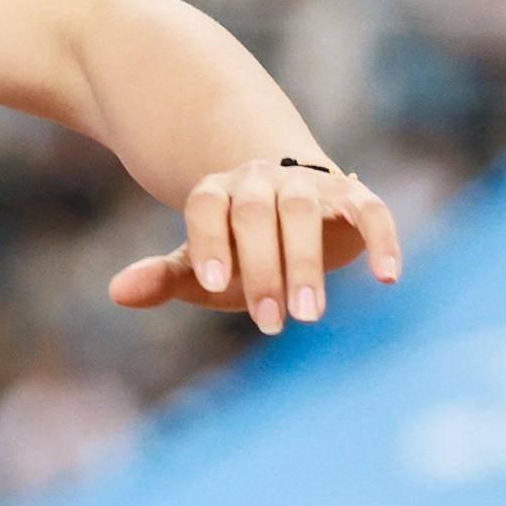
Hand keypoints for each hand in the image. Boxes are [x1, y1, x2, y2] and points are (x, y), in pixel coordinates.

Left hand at [105, 155, 402, 334]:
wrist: (290, 211)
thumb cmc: (237, 250)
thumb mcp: (200, 267)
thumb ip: (163, 278)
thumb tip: (117, 293)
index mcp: (217, 192)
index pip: (205, 207)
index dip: (210, 242)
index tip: (218, 286)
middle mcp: (260, 180)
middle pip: (256, 213)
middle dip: (262, 269)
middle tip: (271, 325)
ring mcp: (307, 185)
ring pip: (303, 212)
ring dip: (307, 262)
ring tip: (310, 315)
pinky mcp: (352, 197)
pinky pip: (371, 210)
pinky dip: (381, 239)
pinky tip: (388, 278)